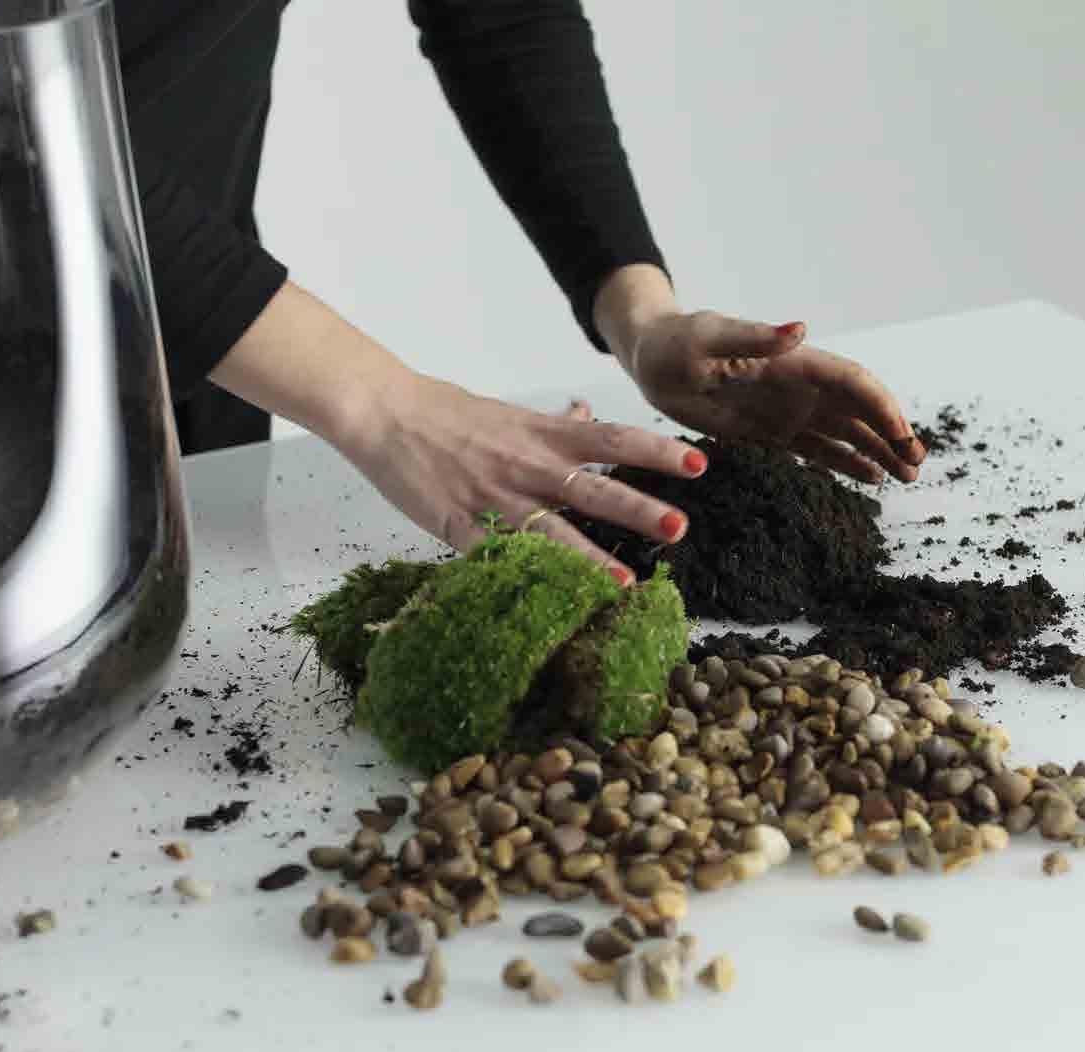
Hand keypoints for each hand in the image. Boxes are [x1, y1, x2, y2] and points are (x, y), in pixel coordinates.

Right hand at [338, 377, 705, 581]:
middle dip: (637, 510)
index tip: (698, 465)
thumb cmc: (449, 414)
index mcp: (543, 435)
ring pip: (550, 532)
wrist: (386, 412)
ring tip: (624, 585)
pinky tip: (548, 606)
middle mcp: (528, 465)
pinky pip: (496, 557)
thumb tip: (585, 416)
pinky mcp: (459, 525)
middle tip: (679, 529)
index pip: (613, 438)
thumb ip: (552, 425)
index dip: (656, 452)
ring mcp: (495, 498)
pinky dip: (522, 580)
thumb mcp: (511, 413)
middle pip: (592, 487)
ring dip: (589, 560)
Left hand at [592, 266, 925, 483]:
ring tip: (907, 477)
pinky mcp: (771, 433)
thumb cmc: (676, 342)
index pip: (851, 382)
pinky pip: (817, 450)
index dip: (881, 407)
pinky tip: (870, 479)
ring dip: (878, 452)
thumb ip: (754, 338)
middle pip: (860, 410)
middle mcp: (800, 386)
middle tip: (916, 466)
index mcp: (793, 361)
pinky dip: (846, 463)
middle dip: (892, 435)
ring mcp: (789, 410)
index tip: (902, 436)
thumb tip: (800, 330)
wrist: (652, 359)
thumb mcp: (708, 338)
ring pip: (846, 432)